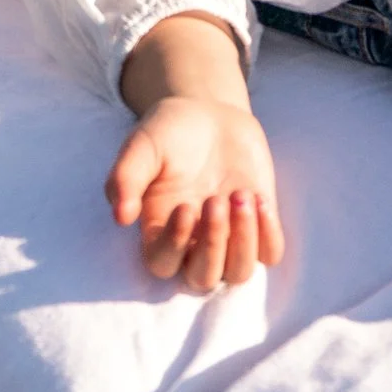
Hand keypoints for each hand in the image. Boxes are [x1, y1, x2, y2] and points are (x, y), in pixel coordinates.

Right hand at [107, 94, 285, 291]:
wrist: (209, 113)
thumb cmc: (169, 132)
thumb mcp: (142, 145)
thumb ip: (125, 177)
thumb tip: (121, 217)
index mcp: (158, 229)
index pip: (162, 263)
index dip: (174, 245)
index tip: (184, 207)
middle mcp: (193, 242)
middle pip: (203, 278)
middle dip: (213, 244)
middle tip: (215, 199)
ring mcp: (228, 237)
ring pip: (238, 272)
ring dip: (243, 241)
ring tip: (241, 194)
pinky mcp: (258, 225)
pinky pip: (270, 253)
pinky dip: (269, 236)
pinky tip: (259, 199)